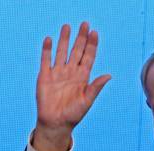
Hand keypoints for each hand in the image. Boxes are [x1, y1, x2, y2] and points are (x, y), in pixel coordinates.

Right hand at [34, 22, 110, 150]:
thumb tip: (109, 75)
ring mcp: (58, 73)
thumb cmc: (73, 115)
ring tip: (67, 26)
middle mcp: (71, 73)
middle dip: (81, 38)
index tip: (95, 33)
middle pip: (77, 51)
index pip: (88, 57)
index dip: (92, 45)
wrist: (56, 124)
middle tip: (85, 24)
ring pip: (62, 52)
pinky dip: (47, 50)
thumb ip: (95, 87)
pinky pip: (46, 60)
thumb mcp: (87, 101)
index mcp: (82, 78)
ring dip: (64, 39)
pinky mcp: (45, 77)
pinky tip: (49, 40)